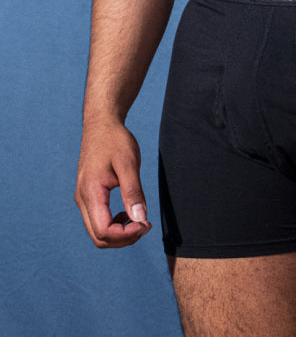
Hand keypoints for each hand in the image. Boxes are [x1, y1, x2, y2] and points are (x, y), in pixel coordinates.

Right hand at [75, 119, 151, 247]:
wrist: (101, 125)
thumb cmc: (116, 141)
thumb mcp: (129, 163)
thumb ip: (133, 192)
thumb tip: (140, 218)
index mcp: (91, 193)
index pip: (104, 231)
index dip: (126, 234)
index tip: (146, 224)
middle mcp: (82, 200)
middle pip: (98, 237)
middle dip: (124, 238)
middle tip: (146, 225)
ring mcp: (83, 199)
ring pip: (97, 231)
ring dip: (119, 233)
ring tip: (140, 220)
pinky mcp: (88, 196)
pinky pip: (98, 220)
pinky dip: (114, 224)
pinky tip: (129, 212)